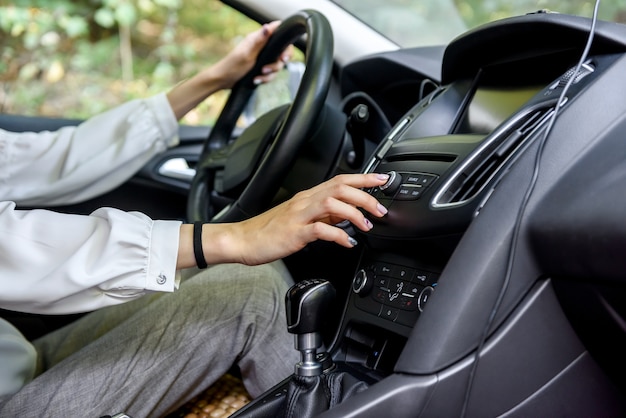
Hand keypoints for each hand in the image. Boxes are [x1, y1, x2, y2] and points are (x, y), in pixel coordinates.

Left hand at [211, 21, 293, 88]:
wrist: (224, 80)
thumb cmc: (233, 66)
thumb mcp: (247, 54)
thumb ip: (260, 41)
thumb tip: (268, 27)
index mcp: (258, 39)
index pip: (278, 32)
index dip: (285, 43)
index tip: (283, 56)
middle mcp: (262, 46)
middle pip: (282, 52)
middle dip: (277, 64)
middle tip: (266, 69)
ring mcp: (262, 57)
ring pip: (277, 65)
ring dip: (269, 74)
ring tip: (258, 77)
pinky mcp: (261, 66)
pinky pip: (271, 73)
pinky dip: (265, 78)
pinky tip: (256, 80)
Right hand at [212, 173, 389, 265]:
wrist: (243, 240)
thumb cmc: (270, 230)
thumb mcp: (301, 218)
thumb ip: (323, 214)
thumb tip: (347, 214)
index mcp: (308, 197)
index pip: (340, 180)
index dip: (363, 178)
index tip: (382, 179)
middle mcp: (305, 202)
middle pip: (340, 188)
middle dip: (365, 196)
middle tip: (380, 209)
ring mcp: (299, 216)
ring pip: (332, 203)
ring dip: (354, 213)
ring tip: (366, 226)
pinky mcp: (294, 233)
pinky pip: (321, 230)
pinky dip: (339, 235)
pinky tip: (347, 242)